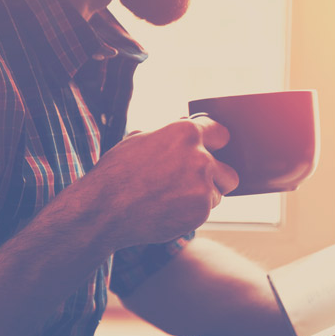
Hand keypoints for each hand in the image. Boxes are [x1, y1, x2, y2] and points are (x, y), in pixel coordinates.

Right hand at [92, 115, 238, 247]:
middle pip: (229, 169)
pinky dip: (192, 212)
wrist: (105, 209)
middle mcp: (200, 157)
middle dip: (216, 176)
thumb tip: (184, 124)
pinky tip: (168, 210)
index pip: (222, 134)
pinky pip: (206, 210)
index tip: (213, 151)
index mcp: (186, 133)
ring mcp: (203, 185)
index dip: (216, 144)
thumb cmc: (117, 173)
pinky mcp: (201, 211)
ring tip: (174, 197)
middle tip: (195, 182)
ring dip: (204, 195)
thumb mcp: (140, 140)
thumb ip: (169, 134)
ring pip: (219, 191)